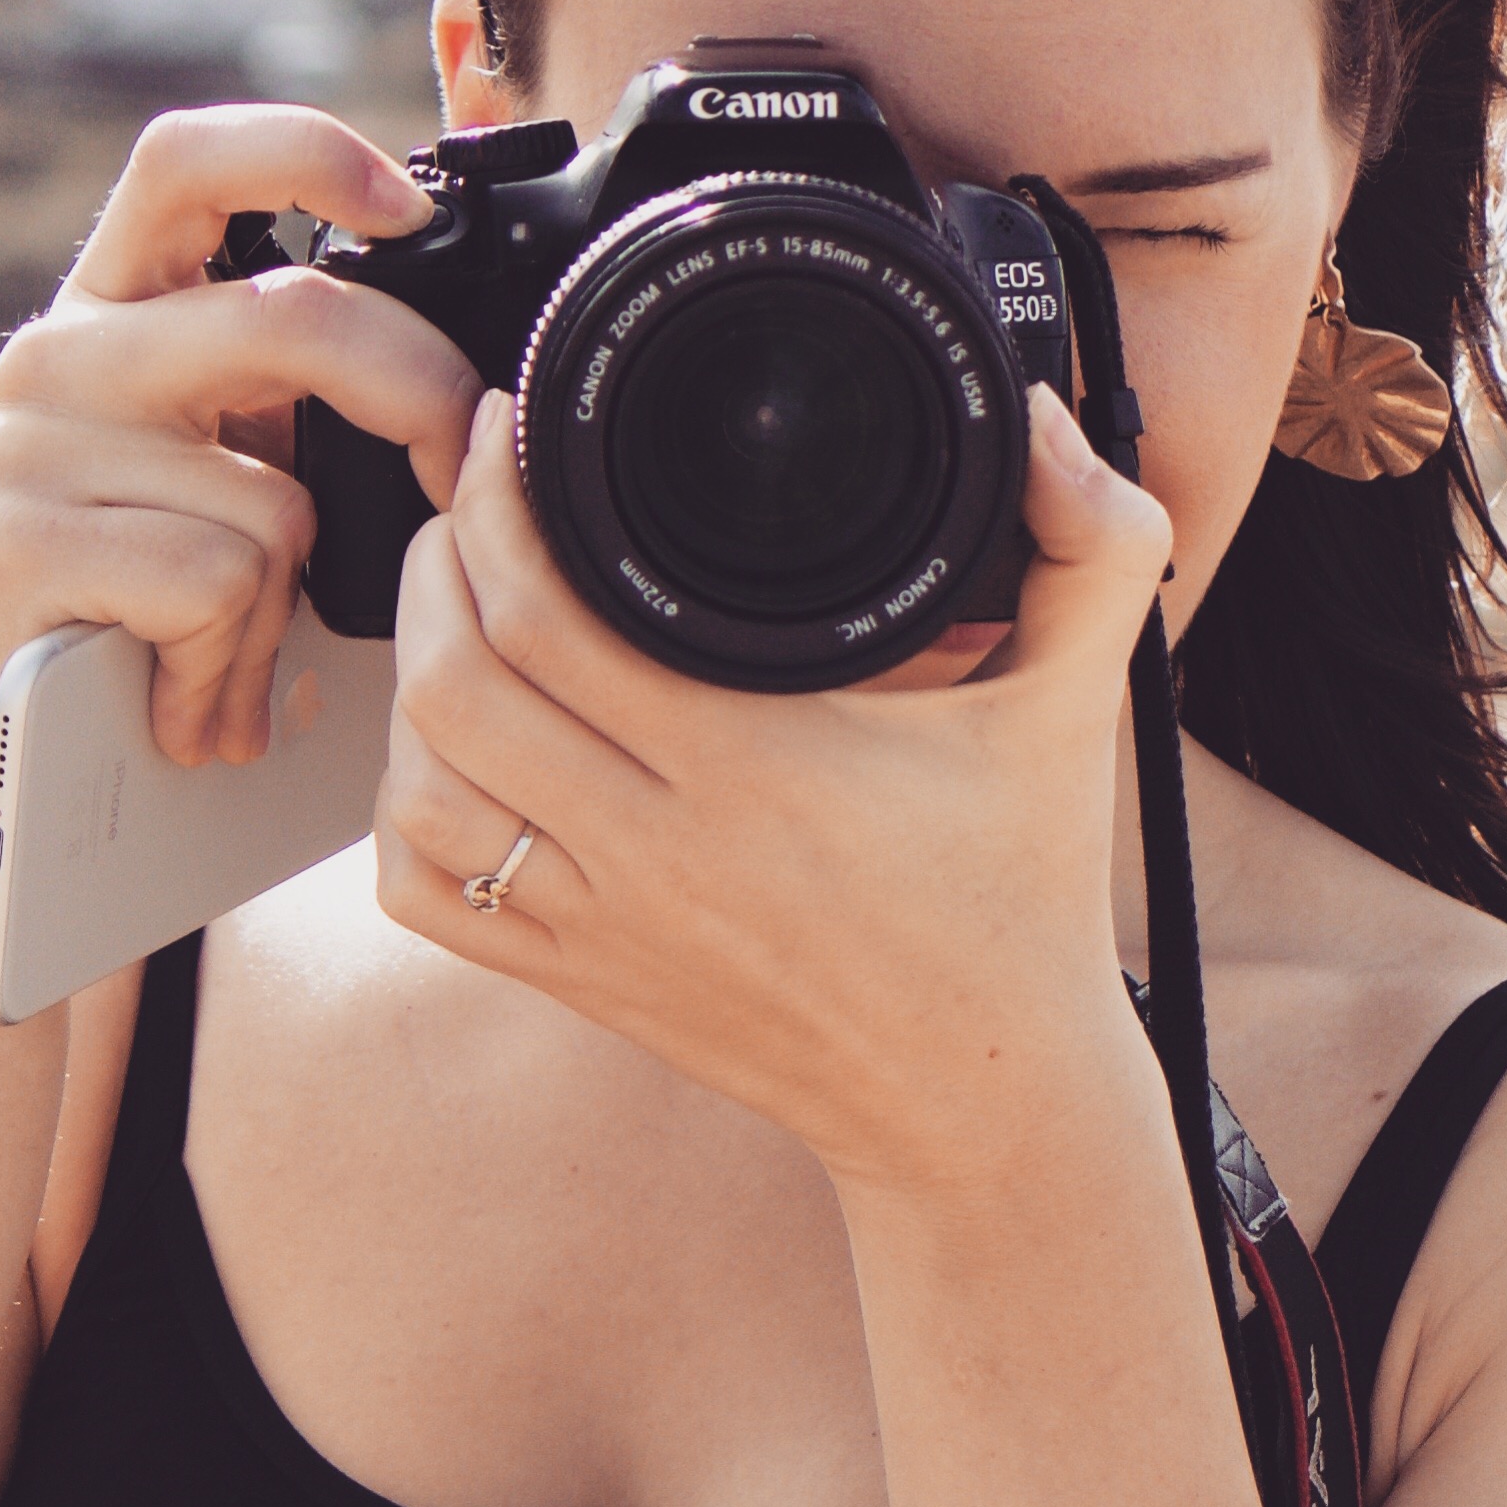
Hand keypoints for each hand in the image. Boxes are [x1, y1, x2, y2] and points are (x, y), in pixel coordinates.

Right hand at [0, 107, 482, 872]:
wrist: (14, 798)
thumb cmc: (157, 630)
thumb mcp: (238, 478)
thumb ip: (304, 395)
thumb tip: (476, 376)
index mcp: (119, 311)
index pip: (194, 159)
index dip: (309, 151)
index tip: (414, 209)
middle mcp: (60, 356)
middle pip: (293, 315)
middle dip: (417, 399)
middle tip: (445, 480)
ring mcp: (26, 452)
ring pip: (276, 490)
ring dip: (294, 600)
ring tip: (235, 654)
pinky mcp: (13, 553)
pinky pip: (220, 582)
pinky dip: (234, 662)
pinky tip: (185, 700)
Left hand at [373, 383, 1177, 1201]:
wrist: (985, 1089)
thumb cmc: (1025, 887)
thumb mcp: (1083, 699)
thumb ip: (1098, 540)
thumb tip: (1039, 418)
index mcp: (757, 764)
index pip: (552, 613)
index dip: (501, 502)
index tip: (514, 426)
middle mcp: (657, 850)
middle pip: (454, 685)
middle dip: (439, 563)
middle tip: (472, 489)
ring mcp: (604, 926)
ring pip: (419, 786)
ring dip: (409, 678)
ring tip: (454, 596)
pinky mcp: (580, 983)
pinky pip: (428, 893)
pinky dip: (408, 808)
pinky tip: (448, 746)